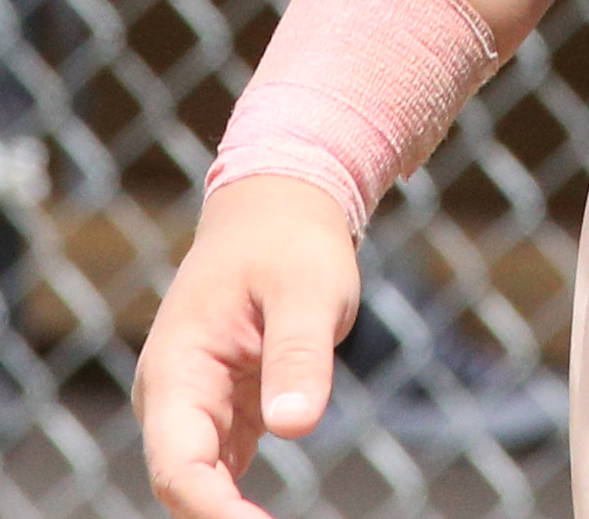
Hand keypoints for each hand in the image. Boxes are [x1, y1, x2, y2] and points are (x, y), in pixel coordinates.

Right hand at [133, 178, 361, 517]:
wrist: (279, 209)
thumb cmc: (290, 241)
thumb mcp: (308, 287)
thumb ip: (298, 354)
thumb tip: (295, 427)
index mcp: (176, 369)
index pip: (179, 467)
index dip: (215, 512)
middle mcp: (172, 398)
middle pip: (185, 488)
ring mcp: (195, 409)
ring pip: (202, 487)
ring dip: (233, 516)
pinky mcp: (224, 414)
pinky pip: (224, 473)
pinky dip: (243, 503)